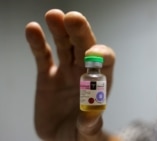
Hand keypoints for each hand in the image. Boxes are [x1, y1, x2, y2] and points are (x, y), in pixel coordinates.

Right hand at [25, 9, 114, 140]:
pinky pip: (43, 56)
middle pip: (84, 47)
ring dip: (59, 30)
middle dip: (79, 32)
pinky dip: (37, 43)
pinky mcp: (47, 75)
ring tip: (53, 15)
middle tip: (72, 18)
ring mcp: (65, 71)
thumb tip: (92, 115)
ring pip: (64, 46)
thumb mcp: (87, 134)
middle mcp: (84, 72)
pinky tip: (33, 29)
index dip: (100, 54)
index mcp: (100, 82)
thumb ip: (91, 125)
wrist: (61, 137)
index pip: (106, 60)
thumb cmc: (79, 134)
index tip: (91, 54)